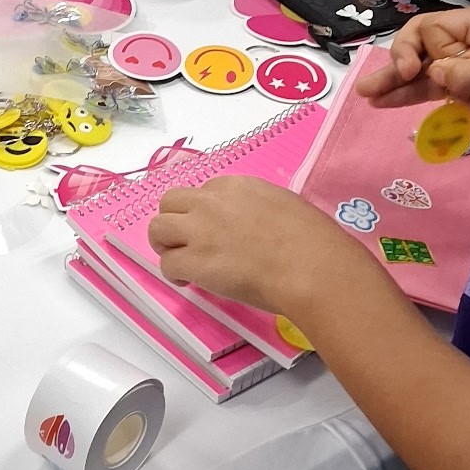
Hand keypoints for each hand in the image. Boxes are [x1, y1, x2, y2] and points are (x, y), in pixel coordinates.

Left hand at [147, 175, 368, 318]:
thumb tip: (249, 226)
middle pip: (170, 202)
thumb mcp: (283, 204)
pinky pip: (167, 264)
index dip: (203, 212)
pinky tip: (188, 282)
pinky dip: (174, 274)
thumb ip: (256, 209)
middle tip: (187, 243)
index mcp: (236, 186)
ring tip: (181, 262)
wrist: (309, 266)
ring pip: (157, 229)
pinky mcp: (194, 261)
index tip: (213, 230)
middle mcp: (211, 202)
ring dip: (166, 245)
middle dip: (174, 221)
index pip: (203, 192)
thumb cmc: (311, 240)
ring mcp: (199, 231)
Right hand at [357, 8, 469, 138]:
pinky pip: (434, 91)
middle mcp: (469, 42)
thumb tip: (431, 72)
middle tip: (374, 87)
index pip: (432, 27)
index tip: (414, 72)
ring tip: (366, 95)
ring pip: (423, 71)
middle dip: (397, 64)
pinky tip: (386, 104)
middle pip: (421, 47)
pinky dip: (411, 98)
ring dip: (396, 83)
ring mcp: (468, 67)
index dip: (416, 47)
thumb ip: (469, 73)